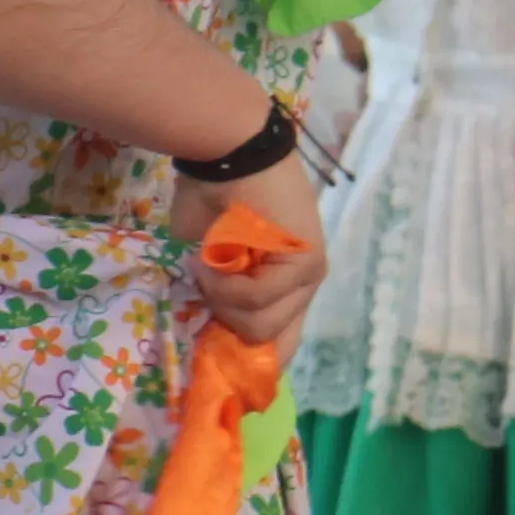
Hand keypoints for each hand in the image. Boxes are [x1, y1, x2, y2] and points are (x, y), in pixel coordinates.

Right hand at [189, 173, 326, 357]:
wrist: (228, 152)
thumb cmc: (211, 199)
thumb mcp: (207, 261)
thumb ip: (216, 296)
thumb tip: (207, 335)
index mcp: (284, 287)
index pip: (278, 347)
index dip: (246, 362)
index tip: (211, 358)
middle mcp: (303, 286)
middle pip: (264, 342)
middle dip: (223, 322)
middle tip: (203, 283)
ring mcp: (310, 276)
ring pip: (261, 326)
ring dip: (221, 299)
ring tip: (208, 262)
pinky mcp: (308, 265)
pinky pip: (260, 300)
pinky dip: (225, 284)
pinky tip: (212, 256)